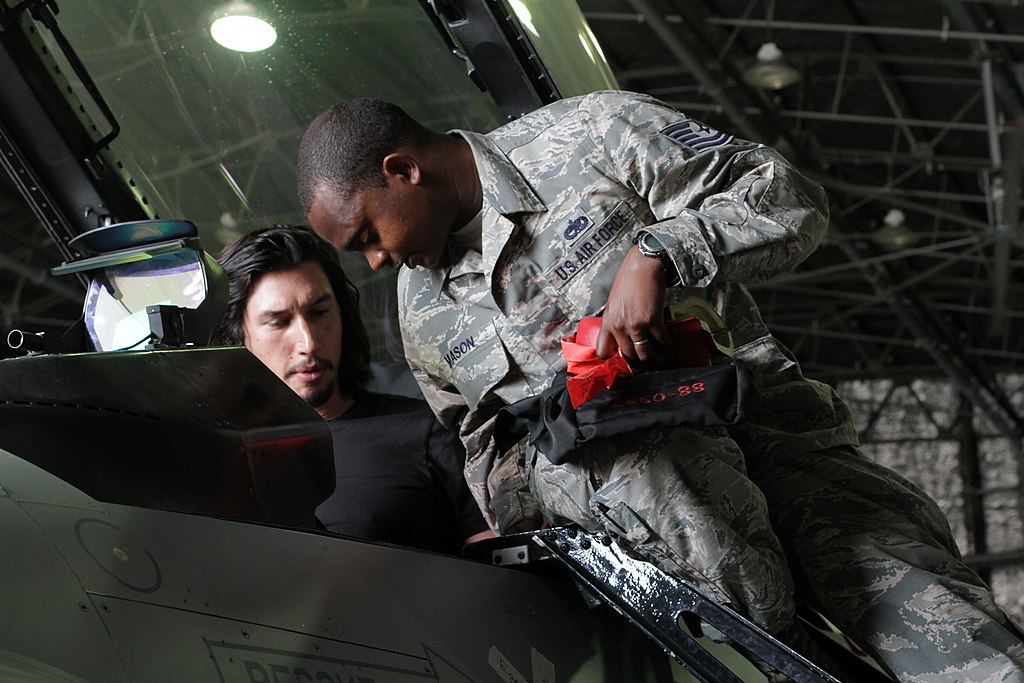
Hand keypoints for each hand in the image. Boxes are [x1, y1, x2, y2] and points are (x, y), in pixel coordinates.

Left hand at [596, 246, 669, 366]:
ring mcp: (635, 325)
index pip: (602, 351)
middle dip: (638, 363)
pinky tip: (670, 349)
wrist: (642, 266)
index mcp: (607, 322)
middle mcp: (619, 326)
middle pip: (628, 356)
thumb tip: (624, 335)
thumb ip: (616, 320)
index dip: (612, 361)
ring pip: (644, 354)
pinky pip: (661, 342)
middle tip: (646, 364)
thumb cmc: (628, 280)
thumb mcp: (613, 302)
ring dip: (654, 359)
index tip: (621, 362)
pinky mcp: (653, 320)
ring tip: (660, 359)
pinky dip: (667, 348)